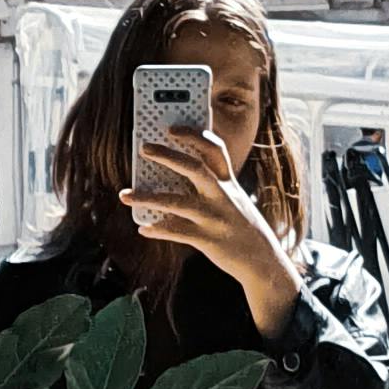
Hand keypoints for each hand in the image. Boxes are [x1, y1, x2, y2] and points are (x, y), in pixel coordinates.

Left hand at [127, 126, 300, 340]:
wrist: (263, 261)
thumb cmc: (241, 226)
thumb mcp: (233, 200)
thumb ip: (210, 187)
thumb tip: (171, 176)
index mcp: (229, 183)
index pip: (214, 150)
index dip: (194, 136)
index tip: (172, 128)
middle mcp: (223, 197)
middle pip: (194, 168)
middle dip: (168, 156)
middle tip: (144, 148)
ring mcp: (215, 219)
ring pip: (177, 203)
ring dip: (148, 197)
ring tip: (124, 194)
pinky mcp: (209, 240)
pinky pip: (178, 232)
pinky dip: (159, 229)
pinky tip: (144, 227)